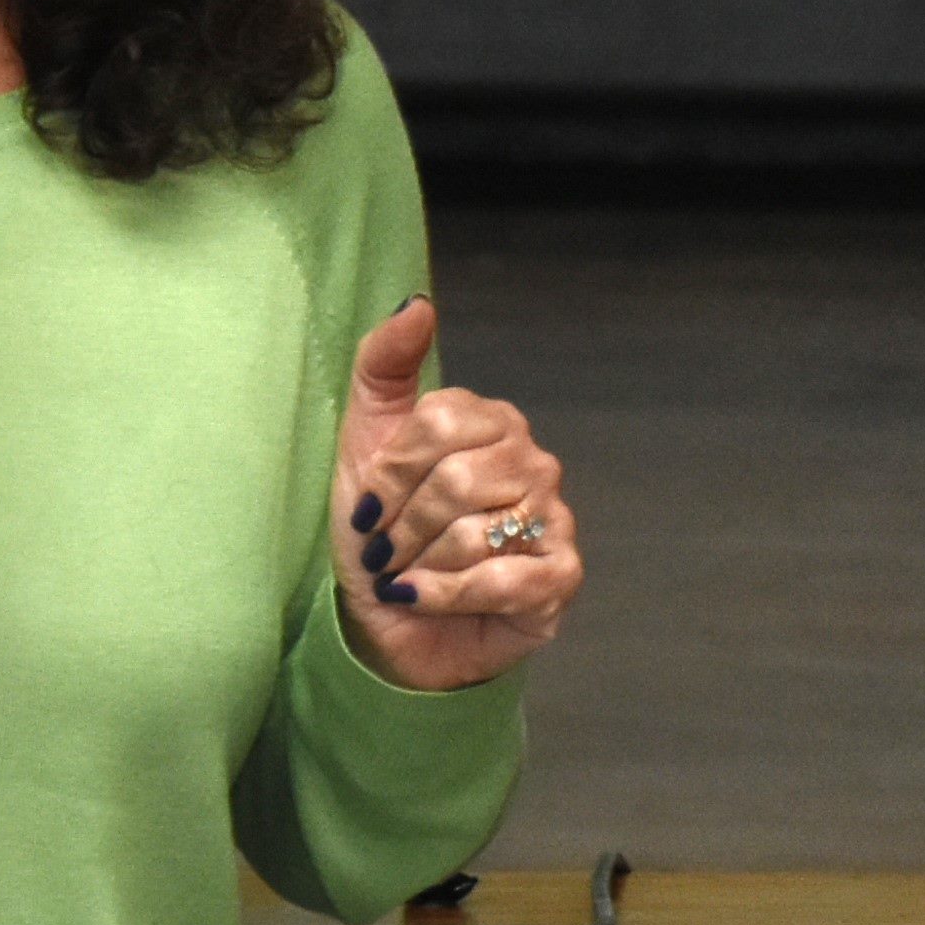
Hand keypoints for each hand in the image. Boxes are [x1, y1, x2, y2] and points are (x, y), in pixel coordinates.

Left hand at [333, 297, 581, 691]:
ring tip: (409, 576)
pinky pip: (502, 578)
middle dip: (402, 527)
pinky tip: (426, 600)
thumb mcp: (363, 441)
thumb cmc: (380, 532)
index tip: (368, 508)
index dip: (389, 473)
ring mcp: (554, 521)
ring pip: (475, 532)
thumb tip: (418, 301)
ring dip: (420, 565)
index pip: (437, 423)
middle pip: (456, 480)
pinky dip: (446, 596)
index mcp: (494, 422)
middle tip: (388, 551)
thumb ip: (383, 364)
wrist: (387, 623)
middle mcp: (534, 463)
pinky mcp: (560, 578)